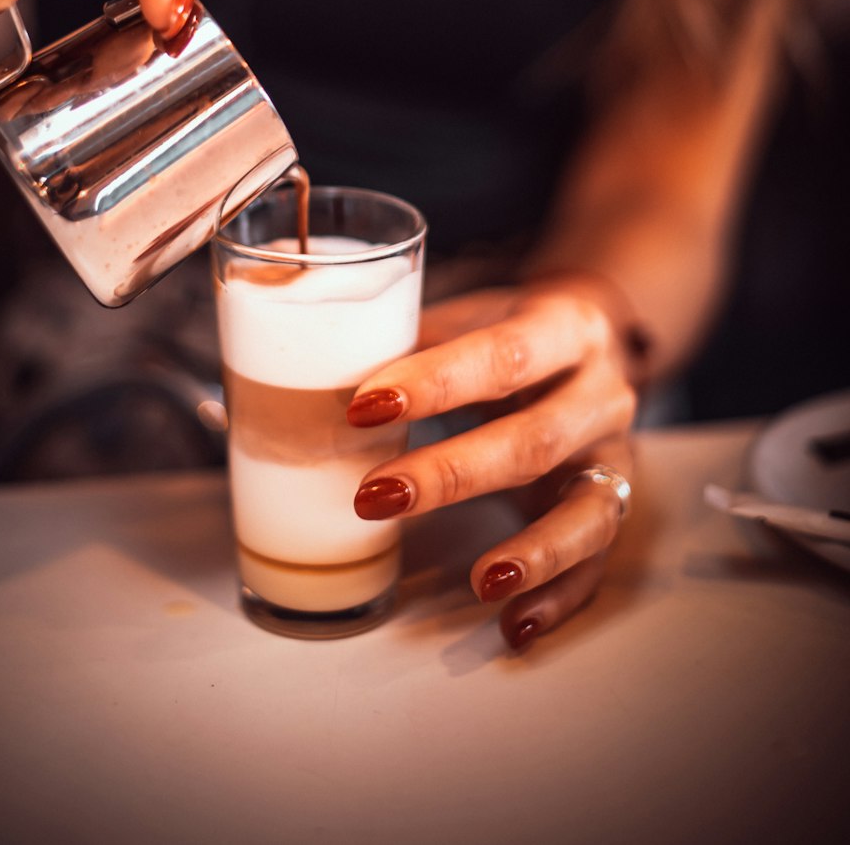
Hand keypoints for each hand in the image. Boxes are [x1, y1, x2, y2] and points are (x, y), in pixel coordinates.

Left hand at [348, 277, 637, 648]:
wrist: (596, 338)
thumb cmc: (511, 332)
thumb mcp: (475, 315)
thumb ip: (416, 340)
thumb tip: (323, 368)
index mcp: (566, 326)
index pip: (504, 354)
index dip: (435, 382)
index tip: (364, 407)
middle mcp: (603, 393)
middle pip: (537, 439)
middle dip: (456, 474)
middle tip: (376, 497)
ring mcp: (616, 455)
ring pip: (587, 510)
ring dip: (533, 550)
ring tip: (479, 581)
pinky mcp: (617, 507)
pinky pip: (597, 563)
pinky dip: (558, 597)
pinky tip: (514, 625)